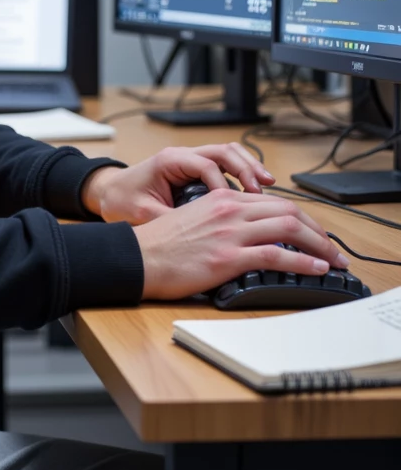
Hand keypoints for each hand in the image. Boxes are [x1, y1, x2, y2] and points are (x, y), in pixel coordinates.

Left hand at [80, 144, 274, 224]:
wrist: (108, 192)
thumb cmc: (121, 200)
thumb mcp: (141, 214)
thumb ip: (167, 220)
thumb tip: (192, 236)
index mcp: (169, 161)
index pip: (206, 165)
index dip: (222, 185)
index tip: (232, 205)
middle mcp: (183, 156)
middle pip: (224, 152)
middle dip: (246, 168)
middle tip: (264, 187)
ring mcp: (191, 160)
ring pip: (228, 155)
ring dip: (249, 168)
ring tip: (267, 185)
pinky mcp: (195, 170)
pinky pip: (224, 166)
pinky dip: (241, 175)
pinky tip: (254, 192)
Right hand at [132, 188, 348, 299]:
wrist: (136, 258)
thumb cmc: (158, 246)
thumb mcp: (193, 220)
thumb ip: (221, 222)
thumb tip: (244, 237)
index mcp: (222, 200)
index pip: (273, 202)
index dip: (301, 217)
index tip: (313, 232)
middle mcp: (230, 211)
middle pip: (288, 211)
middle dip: (317, 229)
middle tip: (332, 247)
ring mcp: (231, 234)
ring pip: (289, 228)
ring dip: (319, 244)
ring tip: (333, 259)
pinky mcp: (229, 258)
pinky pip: (277, 256)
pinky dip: (303, 262)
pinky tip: (316, 268)